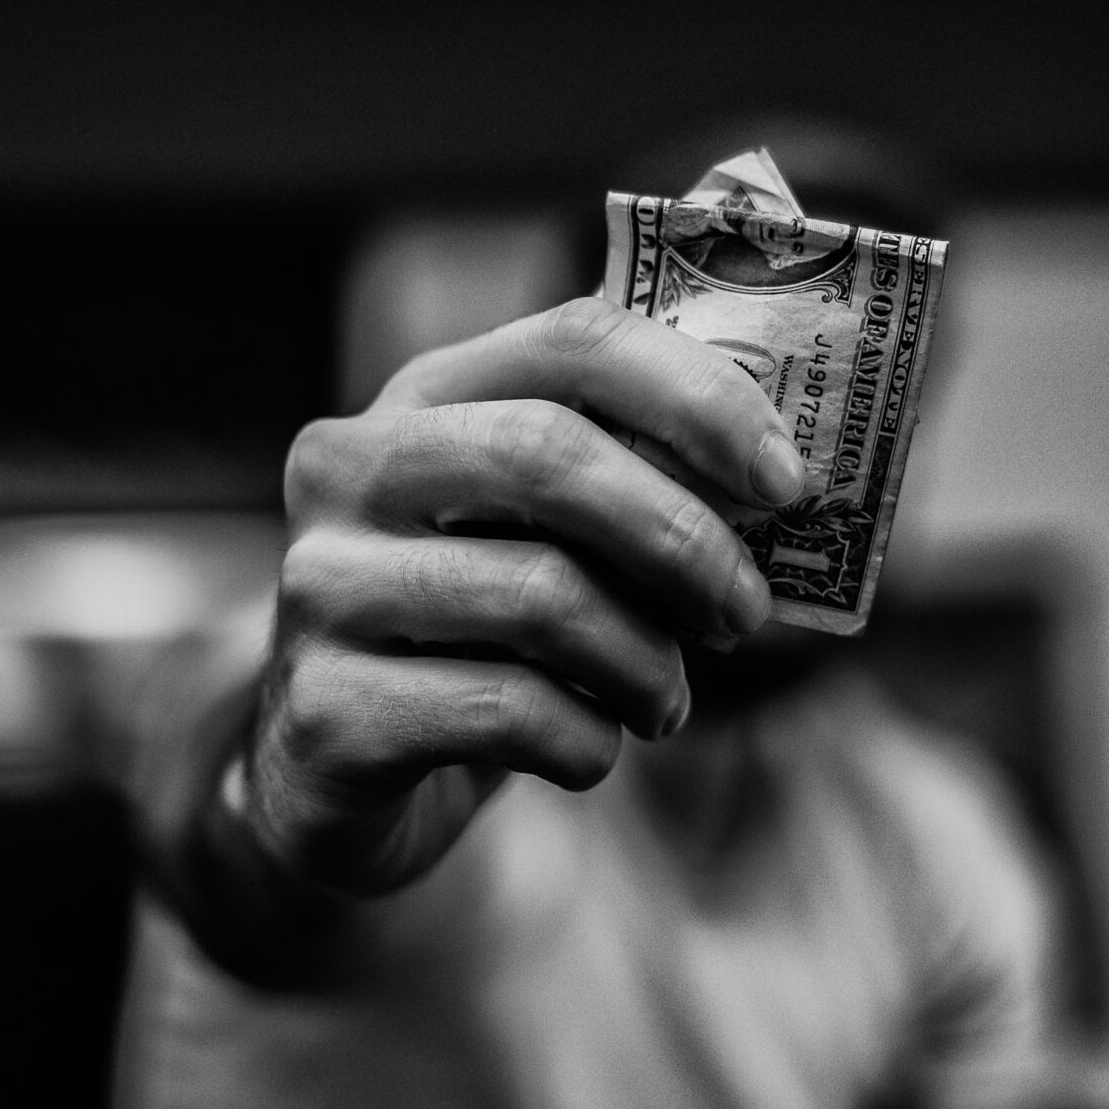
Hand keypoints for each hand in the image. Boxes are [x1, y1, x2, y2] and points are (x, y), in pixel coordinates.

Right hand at [230, 297, 806, 899]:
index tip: (788, 483)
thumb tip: (789, 478)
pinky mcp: (327, 711)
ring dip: (646, 664)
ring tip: (663, 700)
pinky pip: (510, 713)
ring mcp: (319, 587)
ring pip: (542, 598)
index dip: (699, 399)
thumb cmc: (477, 628)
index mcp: (420, 394)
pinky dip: (589, 744)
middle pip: (549, 455)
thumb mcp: (540, 534)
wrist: (331, 767)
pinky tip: (590, 749)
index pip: (573, 340)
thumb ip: (634, 480)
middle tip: (743, 612)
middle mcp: (349, 468)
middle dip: (682, 539)